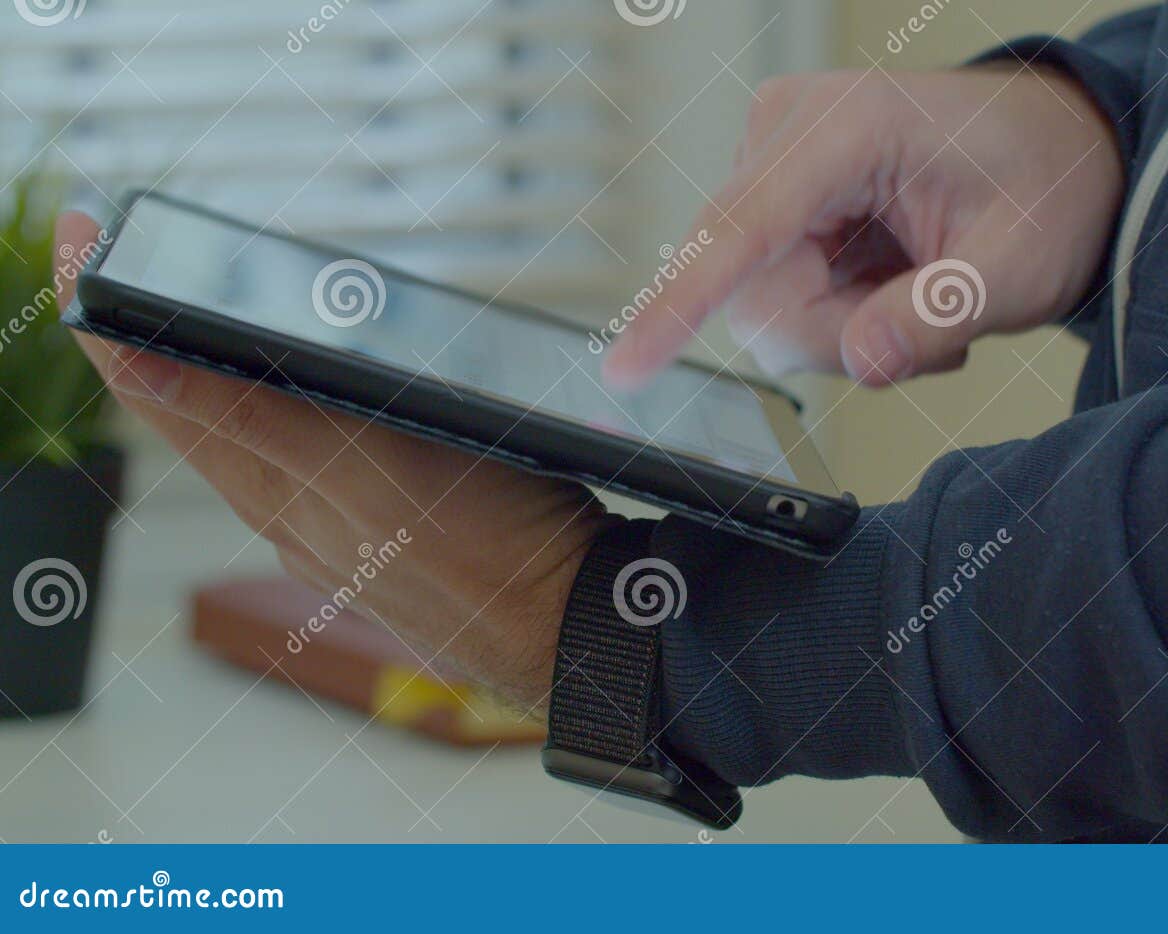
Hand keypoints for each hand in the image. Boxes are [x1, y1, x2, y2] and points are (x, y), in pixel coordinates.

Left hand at [57, 213, 617, 708]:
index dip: (105, 312)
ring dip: (211, 378)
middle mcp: (293, 514)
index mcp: (279, 488)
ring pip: (251, 444)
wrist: (570, 630)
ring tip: (199, 326)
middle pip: (194, 414)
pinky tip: (315, 409)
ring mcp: (336, 534)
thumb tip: (141, 365)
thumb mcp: (370, 469)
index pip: (158, 389)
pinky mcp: (381, 544)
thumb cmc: (491, 551)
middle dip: (148, 336)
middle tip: (119, 264)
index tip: (78, 235)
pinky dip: (285, 421)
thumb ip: (258, 418)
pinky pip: (307, 471)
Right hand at [603, 64, 1123, 388]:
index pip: (743, 228)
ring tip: (922, 299)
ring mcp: (774, 164)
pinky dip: (838, 316)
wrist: (1059, 152)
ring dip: (842, 330)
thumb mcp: (1020, 262)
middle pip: (755, 292)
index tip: (627, 367)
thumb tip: (863, 361)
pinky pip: (775, 296)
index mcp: (850, 125)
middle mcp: (791, 132)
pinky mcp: (775, 198)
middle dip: (836, 335)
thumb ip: (942, 314)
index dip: (682, 304)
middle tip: (928, 328)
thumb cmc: (1046, 183)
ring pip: (763, 306)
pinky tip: (895, 288)